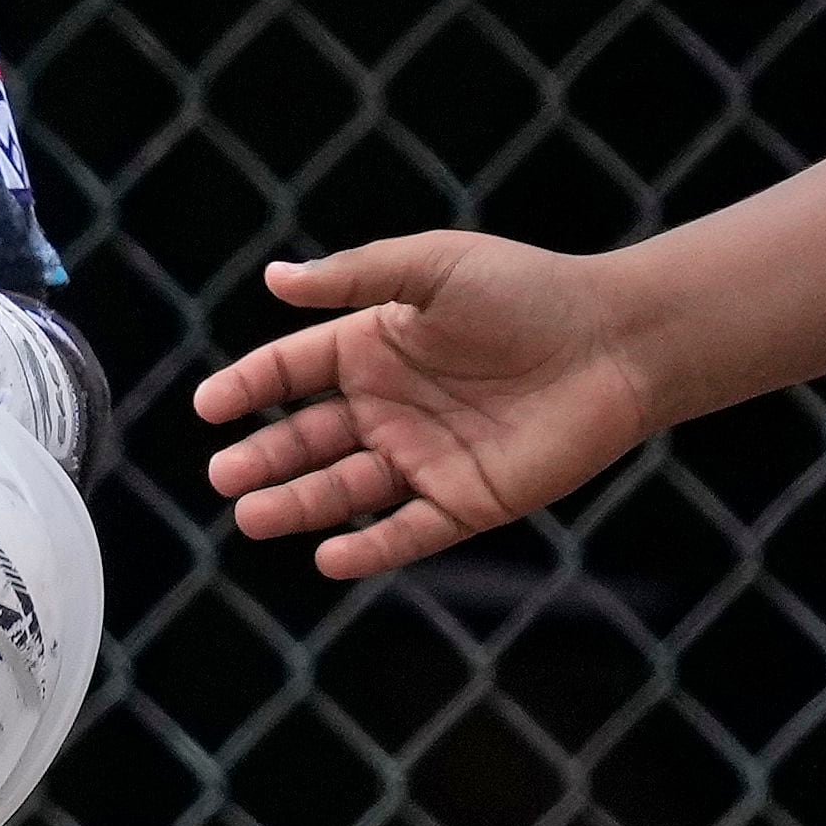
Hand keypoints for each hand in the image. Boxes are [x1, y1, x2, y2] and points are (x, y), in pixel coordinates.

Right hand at [193, 230, 661, 577]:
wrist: (616, 343)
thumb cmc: (525, 291)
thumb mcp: (432, 268)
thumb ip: (354, 277)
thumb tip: (275, 278)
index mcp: (372, 347)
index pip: (291, 372)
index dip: (248, 387)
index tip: (209, 406)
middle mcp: (389, 407)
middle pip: (307, 438)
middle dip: (262, 458)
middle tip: (223, 475)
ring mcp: (425, 457)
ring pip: (344, 490)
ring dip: (297, 505)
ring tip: (251, 518)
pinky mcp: (468, 501)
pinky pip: (408, 531)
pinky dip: (369, 548)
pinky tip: (329, 558)